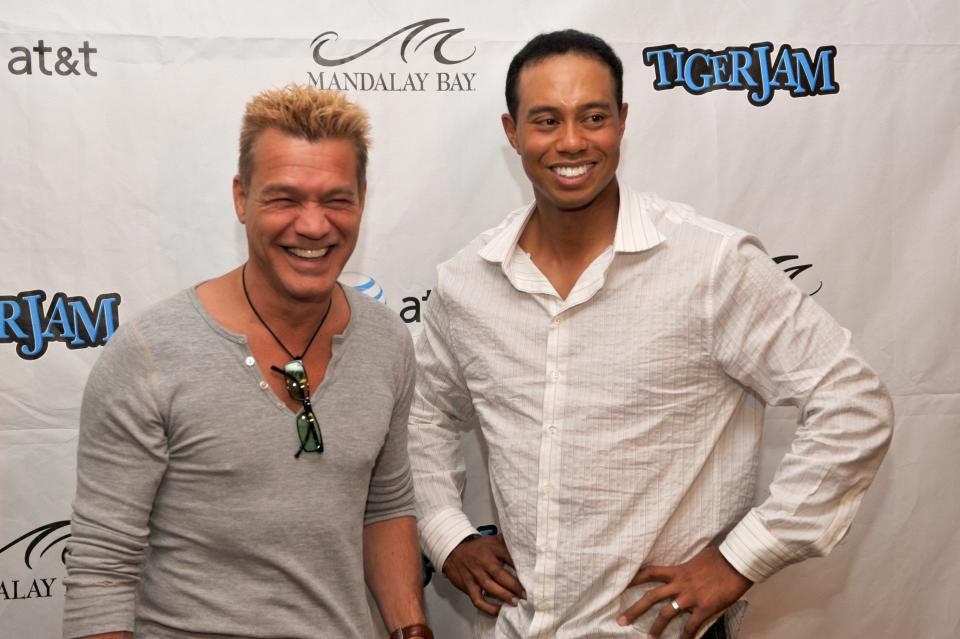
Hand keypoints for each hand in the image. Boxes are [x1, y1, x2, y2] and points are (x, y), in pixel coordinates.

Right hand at [442, 533, 525, 614]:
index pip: (508, 557)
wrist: (453, 549)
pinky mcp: (468, 585)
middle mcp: (484, 561)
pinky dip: (488, 607)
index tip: (532, 577)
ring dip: (504, 596)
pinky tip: (498, 611)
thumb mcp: (493, 540)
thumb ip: (508, 543)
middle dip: (515, 586)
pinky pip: (478, 599)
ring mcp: (475, 574)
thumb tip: (528, 546)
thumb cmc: (478, 548)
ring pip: (490, 587)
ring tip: (516, 603)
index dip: (520, 567)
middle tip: (527, 595)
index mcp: (493, 548)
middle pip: (500, 574)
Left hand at [617, 546, 751, 638]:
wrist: (737, 563)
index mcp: (678, 570)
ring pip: (667, 614)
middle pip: (651, 597)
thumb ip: (687, 566)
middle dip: (635, 610)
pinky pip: (691, 626)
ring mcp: (690, 597)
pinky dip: (686, 636)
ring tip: (648, 638)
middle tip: (621, 620)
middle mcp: (680, 584)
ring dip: (656, 628)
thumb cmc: (720, 558)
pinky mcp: (704, 607)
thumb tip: (685, 568)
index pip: (650, 572)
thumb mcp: (697, 557)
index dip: (634, 579)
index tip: (621, 585)